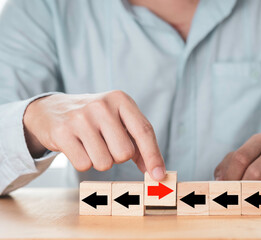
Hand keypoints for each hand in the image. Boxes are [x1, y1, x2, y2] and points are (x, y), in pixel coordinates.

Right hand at [23, 91, 165, 180]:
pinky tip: (77, 147)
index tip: (159, 175)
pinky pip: (84, 165)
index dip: (153, 156)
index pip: (144, 131)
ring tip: (90, 145)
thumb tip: (156, 171)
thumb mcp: (118, 121)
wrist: (52, 109)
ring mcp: (80, 118)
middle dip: (117, 157)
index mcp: (120, 99)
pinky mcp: (62, 132)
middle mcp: (102, 105)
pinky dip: (83, 162)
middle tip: (106, 144)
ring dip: (100, 161)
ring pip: (104, 163)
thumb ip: (138, 144)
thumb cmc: (95, 119)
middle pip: (124, 153)